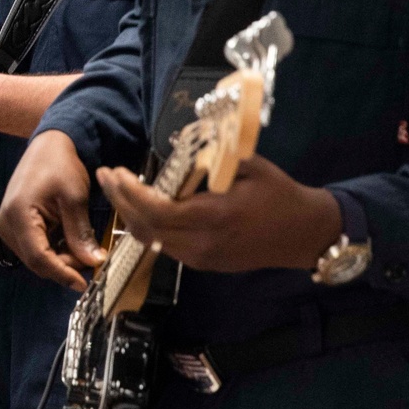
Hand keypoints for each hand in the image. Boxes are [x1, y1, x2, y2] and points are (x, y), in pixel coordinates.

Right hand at [0, 130, 105, 291]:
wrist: (47, 146)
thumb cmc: (59, 164)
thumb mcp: (74, 197)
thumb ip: (80, 232)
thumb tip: (92, 262)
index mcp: (18, 214)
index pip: (39, 257)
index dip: (62, 273)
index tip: (83, 282)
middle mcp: (6, 224)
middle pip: (36, 261)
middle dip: (65, 266)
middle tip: (92, 260)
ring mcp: (7, 226)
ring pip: (36, 258)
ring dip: (60, 259)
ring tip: (84, 248)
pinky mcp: (14, 226)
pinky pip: (34, 248)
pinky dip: (54, 250)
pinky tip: (71, 242)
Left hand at [97, 153, 342, 273]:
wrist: (303, 234)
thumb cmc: (279, 194)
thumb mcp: (249, 165)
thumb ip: (212, 157)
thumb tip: (179, 144)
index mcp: (215, 217)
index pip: (158, 211)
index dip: (131, 193)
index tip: (117, 172)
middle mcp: (203, 244)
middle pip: (146, 228)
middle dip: (121, 201)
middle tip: (106, 175)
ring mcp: (202, 258)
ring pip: (152, 240)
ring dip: (131, 214)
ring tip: (118, 188)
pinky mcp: (204, 264)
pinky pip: (166, 245)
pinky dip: (149, 225)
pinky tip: (143, 205)